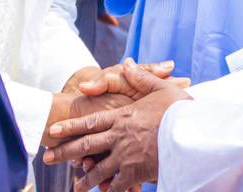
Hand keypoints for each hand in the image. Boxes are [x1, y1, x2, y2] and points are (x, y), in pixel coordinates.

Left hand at [44, 59, 191, 191]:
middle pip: (86, 145)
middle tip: (48, 158)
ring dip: (85, 179)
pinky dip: (109, 190)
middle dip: (65, 152)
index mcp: (123, 117)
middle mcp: (120, 137)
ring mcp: (126, 157)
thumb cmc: (181, 110)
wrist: (194, 133)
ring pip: (99, 170)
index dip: (70, 126)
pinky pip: (117, 185)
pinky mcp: (136, 173)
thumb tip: (127, 62)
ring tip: (75, 186)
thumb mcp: (162, 88)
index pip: (90, 122)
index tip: (54, 131)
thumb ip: (141, 78)